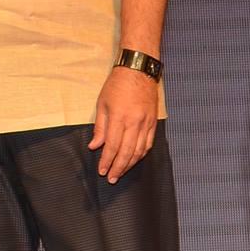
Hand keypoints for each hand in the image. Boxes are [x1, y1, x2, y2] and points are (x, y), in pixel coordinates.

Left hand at [88, 65, 159, 182]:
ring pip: (139, 151)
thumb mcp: (102, 103)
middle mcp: (134, 123)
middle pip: (127, 152)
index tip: (102, 171)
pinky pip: (148, 144)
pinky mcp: (153, 123)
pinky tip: (135, 161)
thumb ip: (100, 127)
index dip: (107, 161)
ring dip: (130, 164)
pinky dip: (141, 155)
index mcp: (119, 118)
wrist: (138, 72)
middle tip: (111, 178)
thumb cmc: (116, 86)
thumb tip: (95, 146)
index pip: (112, 146)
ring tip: (121, 173)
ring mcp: (146, 124)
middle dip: (118, 168)